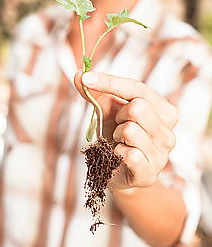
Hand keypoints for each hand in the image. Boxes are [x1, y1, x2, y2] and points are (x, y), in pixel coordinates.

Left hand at [74, 71, 177, 188]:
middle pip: (138, 107)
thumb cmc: (117, 136)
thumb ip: (96, 92)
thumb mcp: (108, 110)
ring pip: (130, 130)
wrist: (117, 171)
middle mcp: (168, 132)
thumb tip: (78, 74)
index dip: (110, 82)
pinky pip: (128, 154)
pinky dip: (115, 153)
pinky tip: (119, 157)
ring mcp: (162, 154)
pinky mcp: (149, 173)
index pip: (138, 88)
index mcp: (164, 111)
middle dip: (119, 115)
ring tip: (120, 142)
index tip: (86, 78)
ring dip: (116, 136)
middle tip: (118, 125)